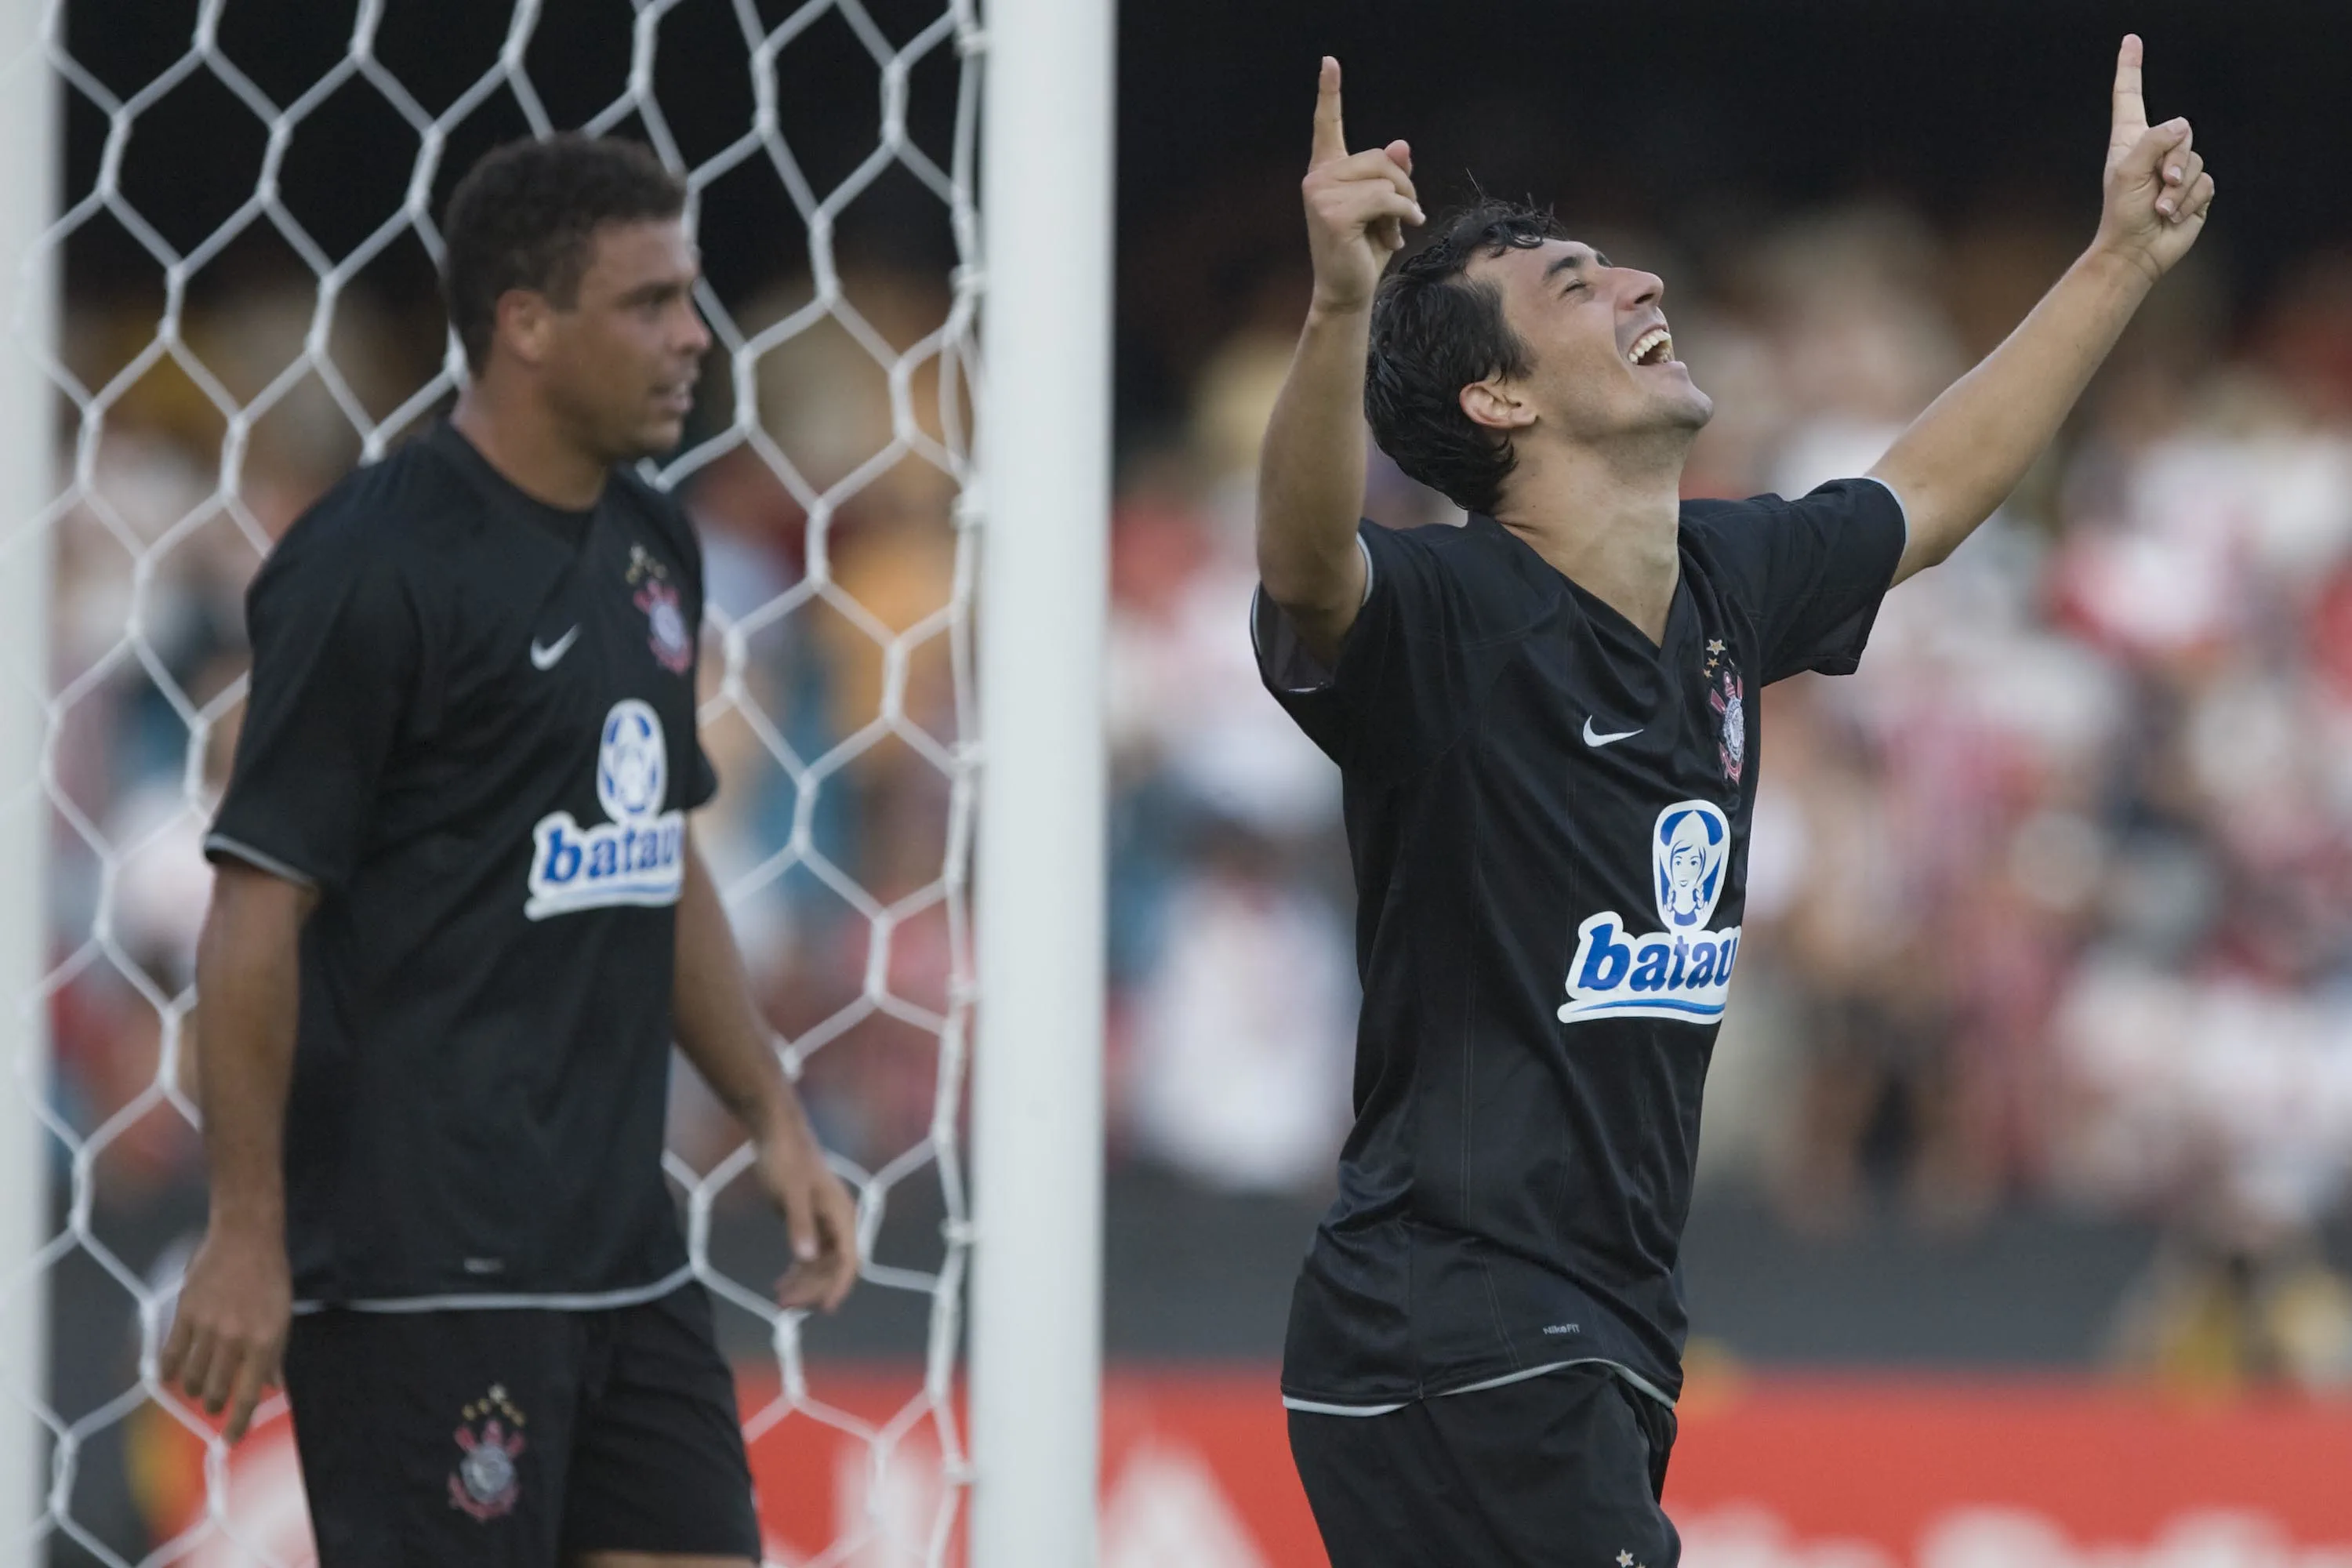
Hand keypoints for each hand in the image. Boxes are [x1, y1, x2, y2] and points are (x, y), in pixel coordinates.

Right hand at [157, 1222, 290, 1442]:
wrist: (246, 1237)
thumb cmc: (270, 1278)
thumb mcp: (283, 1317)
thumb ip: (274, 1355)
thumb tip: (271, 1389)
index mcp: (266, 1342)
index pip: (249, 1396)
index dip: (238, 1424)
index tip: (230, 1441)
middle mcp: (236, 1339)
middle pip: (215, 1391)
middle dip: (214, 1405)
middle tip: (214, 1405)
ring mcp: (208, 1327)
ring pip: (192, 1377)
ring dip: (193, 1390)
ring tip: (198, 1389)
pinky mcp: (185, 1314)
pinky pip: (170, 1354)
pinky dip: (168, 1371)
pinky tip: (170, 1377)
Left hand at [756, 1105, 858, 1312]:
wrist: (777, 1133)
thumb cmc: (786, 1159)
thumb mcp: (789, 1193)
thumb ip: (798, 1225)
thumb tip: (806, 1258)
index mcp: (842, 1214)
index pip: (848, 1260)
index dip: (838, 1286)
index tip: (824, 1309)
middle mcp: (839, 1221)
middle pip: (834, 1267)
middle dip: (814, 1289)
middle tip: (785, 1307)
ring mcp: (825, 1222)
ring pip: (822, 1264)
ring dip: (804, 1284)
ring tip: (779, 1302)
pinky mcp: (811, 1220)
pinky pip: (811, 1255)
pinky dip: (798, 1271)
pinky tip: (781, 1284)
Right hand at [1302, 57, 1423, 315]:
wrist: (1346, 291)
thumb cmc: (1362, 250)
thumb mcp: (1382, 207)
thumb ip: (1391, 175)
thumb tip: (1402, 145)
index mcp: (1326, 171)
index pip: (1327, 125)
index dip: (1329, 92)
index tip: (1329, 61)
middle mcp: (1317, 177)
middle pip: (1380, 158)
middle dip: (1404, 184)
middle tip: (1409, 213)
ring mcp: (1321, 194)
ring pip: (1385, 179)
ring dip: (1405, 203)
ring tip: (1399, 228)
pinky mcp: (1333, 214)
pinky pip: (1386, 199)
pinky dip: (1404, 215)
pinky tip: (1401, 233)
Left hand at [2093, 34, 2214, 283]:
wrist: (2137, 252)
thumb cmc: (2122, 214)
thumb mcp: (2128, 173)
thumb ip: (2153, 143)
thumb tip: (2181, 125)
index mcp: (2130, 141)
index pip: (2130, 97)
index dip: (2130, 69)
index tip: (2130, 41)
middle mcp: (2155, 151)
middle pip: (2181, 131)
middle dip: (2174, 160)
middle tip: (2159, 185)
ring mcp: (2177, 169)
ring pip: (2196, 158)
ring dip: (2179, 188)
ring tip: (2160, 206)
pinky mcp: (2195, 189)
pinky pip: (2206, 182)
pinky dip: (2190, 200)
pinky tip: (2172, 214)